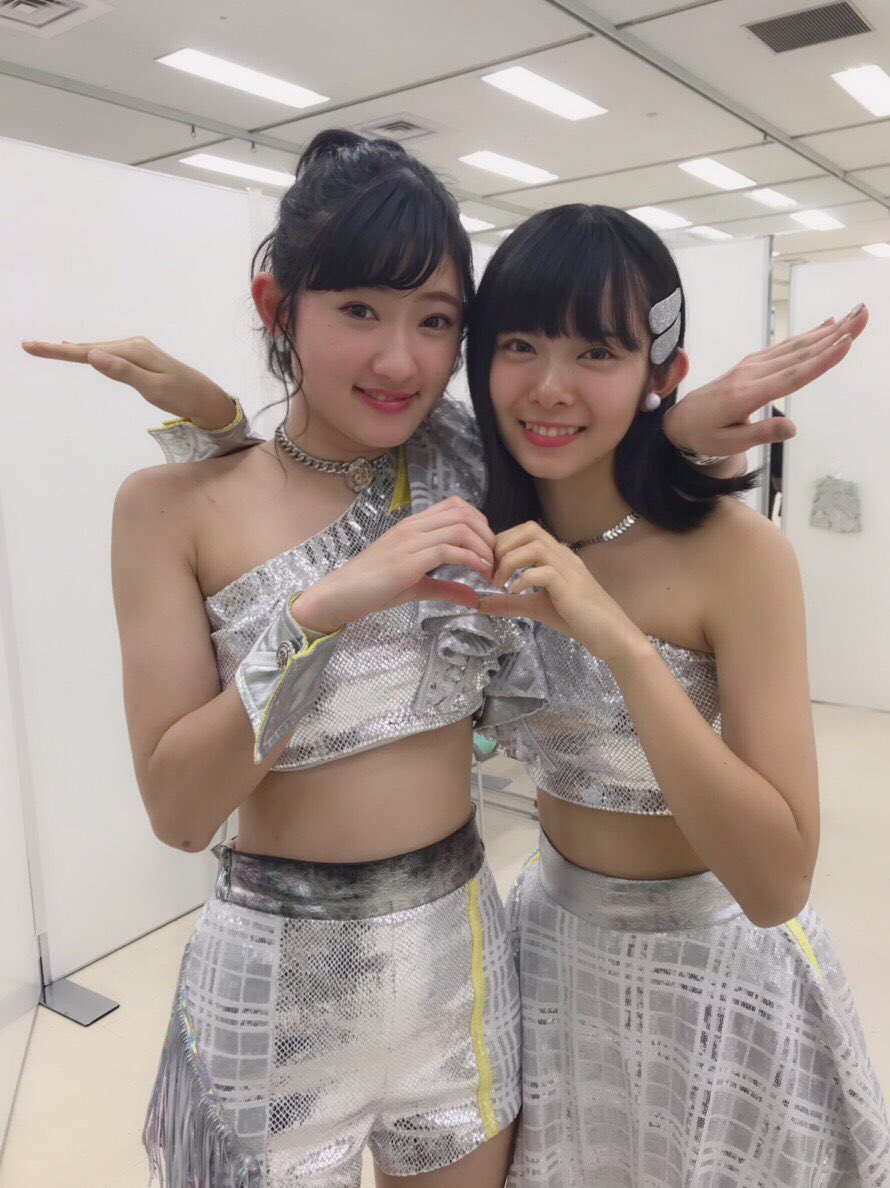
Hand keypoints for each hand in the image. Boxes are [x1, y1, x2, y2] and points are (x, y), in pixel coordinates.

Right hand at [20, 336, 235, 429]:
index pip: (89, 352)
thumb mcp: (153, 388)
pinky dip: (90, 353)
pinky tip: (81, 351)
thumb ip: (123, 373)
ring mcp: (137, 350)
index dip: (59, 351)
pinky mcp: (140, 358)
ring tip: (47, 348)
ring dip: (73, 350)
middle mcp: (133, 345)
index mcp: (133, 351)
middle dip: (59, 349)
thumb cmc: (183, 397)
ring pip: (98, 351)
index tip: (33, 346)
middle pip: (89, 348)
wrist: (207, 398)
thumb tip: (94, 357)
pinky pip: (109, 354)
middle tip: (29, 346)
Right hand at [294, 497, 495, 633]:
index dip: (480, 522)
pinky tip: (478, 572)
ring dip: (482, 547)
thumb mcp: (418, 585)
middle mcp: (413, 527)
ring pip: (459, 528)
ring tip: (489, 568)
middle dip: (487, 535)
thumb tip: (474, 597)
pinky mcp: (407, 561)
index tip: (488, 548)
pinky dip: (470, 559)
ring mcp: (410, 541)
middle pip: (463, 513)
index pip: (456, 506)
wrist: (341, 594)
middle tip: (495, 559)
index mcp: (414, 526)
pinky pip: (447, 550)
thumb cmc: (374, 588)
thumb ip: (447, 588)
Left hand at [479, 521, 643, 662]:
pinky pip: (544, 571)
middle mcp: (563, 556)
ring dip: (509, 561)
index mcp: (556, 556)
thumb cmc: (578, 619)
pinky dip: (524, 579)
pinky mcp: (571, 587)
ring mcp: (569, 570)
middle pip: (529, 530)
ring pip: (535, 545)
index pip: (526, 531)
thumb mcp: (536, 608)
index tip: (489, 566)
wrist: (611, 635)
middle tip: (491, 573)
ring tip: (500, 583)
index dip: (502, 543)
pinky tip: (516, 592)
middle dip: (502, 547)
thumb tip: (480, 603)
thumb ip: (510, 603)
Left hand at [663, 305, 867, 455]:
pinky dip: (807, 335)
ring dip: (826, 331)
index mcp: (747, 395)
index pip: (792, 376)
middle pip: (799, 354)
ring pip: (794, 346)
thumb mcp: (729, 443)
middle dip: (834, 335)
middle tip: (863, 316)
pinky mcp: (751, 363)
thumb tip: (792, 428)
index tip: (846, 342)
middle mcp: (751, 374)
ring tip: (854, 316)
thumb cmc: (705, 435)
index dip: (821, 360)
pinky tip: (826, 326)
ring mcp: (751, 365)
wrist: (679, 419)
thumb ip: (760, 434)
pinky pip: (784, 347)